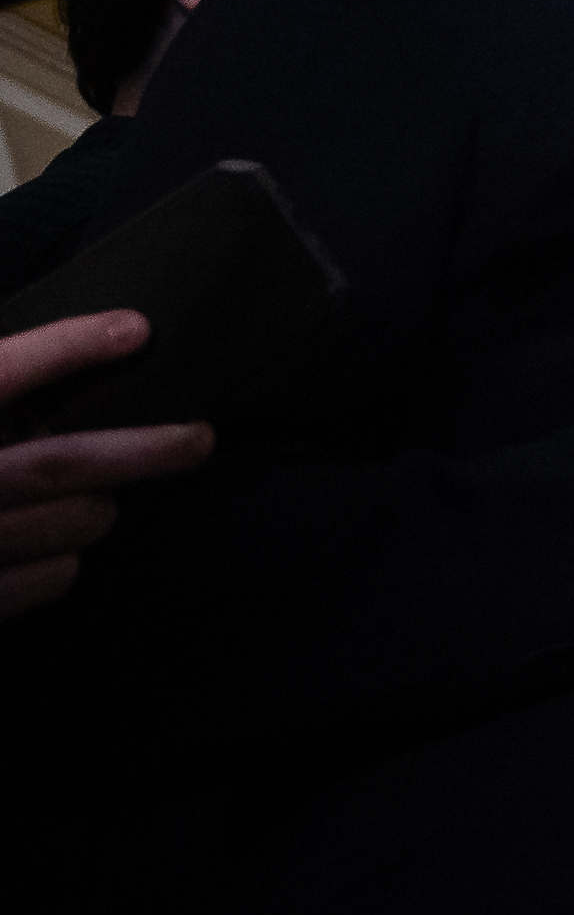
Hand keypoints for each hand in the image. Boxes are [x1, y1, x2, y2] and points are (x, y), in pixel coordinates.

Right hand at [0, 311, 212, 622]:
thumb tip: (32, 371)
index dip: (67, 347)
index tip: (136, 328)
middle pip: (56, 466)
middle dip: (140, 451)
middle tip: (198, 439)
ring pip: (59, 529)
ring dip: (98, 513)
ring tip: (109, 504)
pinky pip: (35, 587)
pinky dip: (60, 568)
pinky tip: (63, 556)